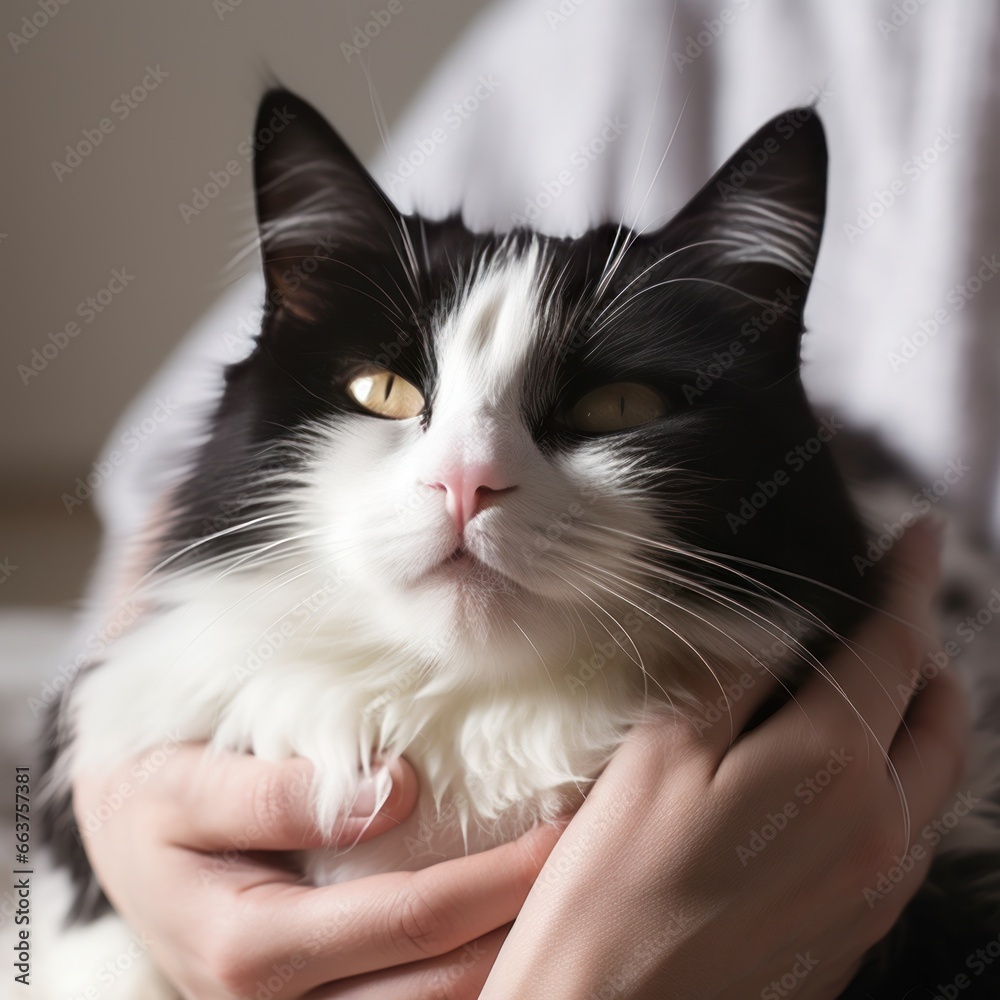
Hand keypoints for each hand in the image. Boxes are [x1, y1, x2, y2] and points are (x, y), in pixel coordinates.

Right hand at [74, 747, 560, 997]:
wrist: (121, 837)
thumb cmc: (154, 798)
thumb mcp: (187, 783)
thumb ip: (280, 793)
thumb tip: (396, 793)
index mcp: (250, 948)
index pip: (410, 920)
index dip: (497, 879)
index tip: (564, 832)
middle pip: (439, 986)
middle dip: (523, 928)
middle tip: (591, 867)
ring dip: (505, 961)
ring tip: (565, 902)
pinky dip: (465, 973)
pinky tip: (506, 927)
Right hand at [482, 519, 967, 998]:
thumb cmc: (615, 890)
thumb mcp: (659, 754)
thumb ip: (730, 676)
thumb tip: (776, 628)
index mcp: (832, 769)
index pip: (893, 649)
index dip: (908, 583)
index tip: (917, 537)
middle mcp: (879, 829)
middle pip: (940, 717)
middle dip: (929, 653)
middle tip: (897, 613)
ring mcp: (877, 888)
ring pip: (936, 778)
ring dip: (924, 717)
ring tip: (884, 685)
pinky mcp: (858, 930)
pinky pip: (910, 832)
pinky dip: (903, 778)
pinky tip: (854, 775)